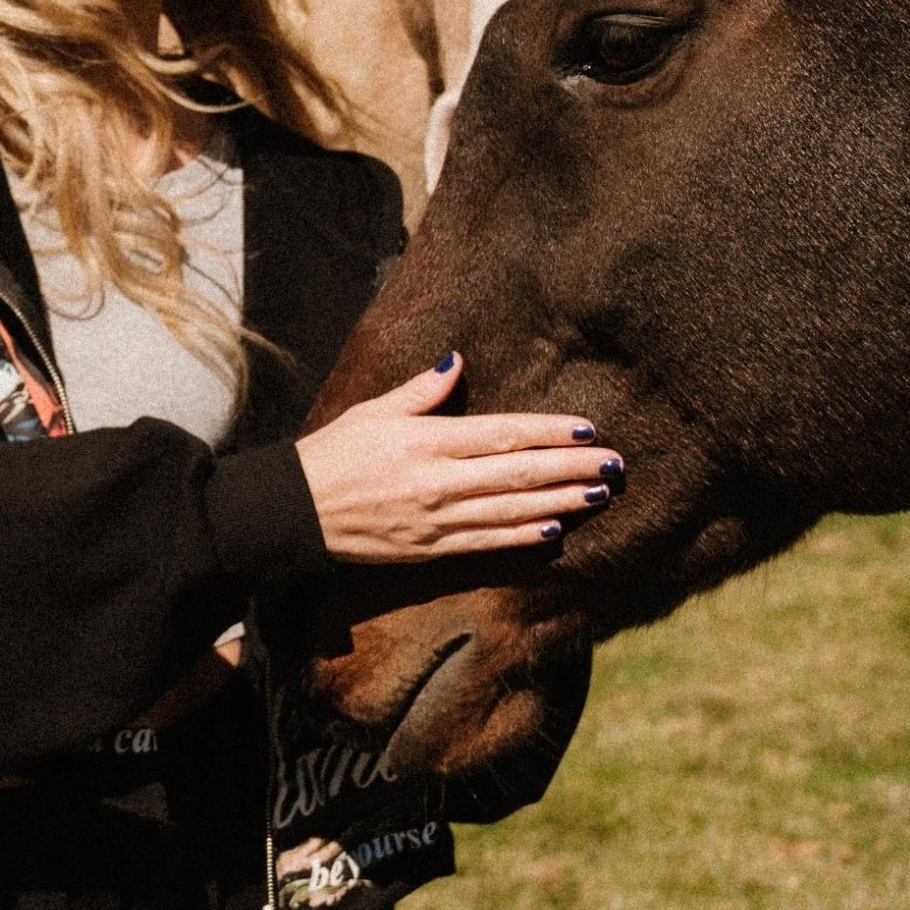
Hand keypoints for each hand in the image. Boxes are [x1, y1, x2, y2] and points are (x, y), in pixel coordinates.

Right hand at [295, 353, 622, 563]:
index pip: (503, 434)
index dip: (549, 432)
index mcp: (427, 440)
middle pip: (519, 472)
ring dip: (561, 501)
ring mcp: (437, 520)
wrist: (294, 513)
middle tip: (615, 463)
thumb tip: (458, 359)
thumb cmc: (332, 454)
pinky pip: (488, 542)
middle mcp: (439, 481)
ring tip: (600, 493)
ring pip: (513, 510)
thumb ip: (422, 389)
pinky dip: (524, 536)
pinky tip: (555, 528)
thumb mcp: (373, 410)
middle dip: (571, 467)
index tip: (587, 429)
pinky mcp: (431, 550)